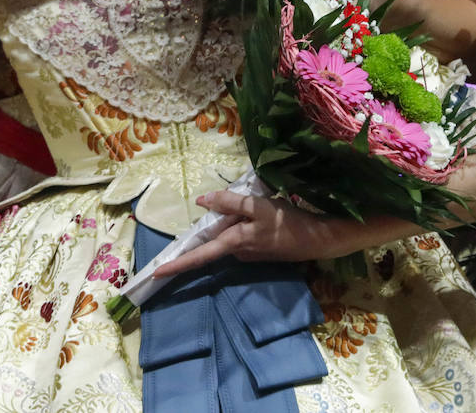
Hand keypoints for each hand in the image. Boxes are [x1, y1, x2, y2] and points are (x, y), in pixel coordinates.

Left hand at [153, 192, 357, 276]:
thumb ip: (230, 202)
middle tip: (238, 207)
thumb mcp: (258, 206)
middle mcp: (238, 253)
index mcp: (233, 243)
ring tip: (259, 204)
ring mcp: (250, 254)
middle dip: (217, 223)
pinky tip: (264, 213)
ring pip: (231, 235)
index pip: (199, 256)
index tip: (156, 274)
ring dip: (234, 220)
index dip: (177, 265)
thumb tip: (203, 200)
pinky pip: (244, 235)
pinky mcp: (261, 251)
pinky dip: (245, 224)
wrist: (318, 239)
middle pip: (216, 239)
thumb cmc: (288, 222)